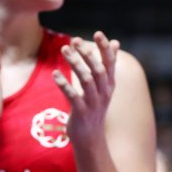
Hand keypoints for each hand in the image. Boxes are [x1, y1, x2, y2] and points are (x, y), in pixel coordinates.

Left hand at [53, 32, 118, 146]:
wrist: (90, 138)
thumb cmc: (94, 107)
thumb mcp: (104, 86)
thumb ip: (108, 64)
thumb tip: (116, 42)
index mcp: (109, 84)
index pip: (110, 62)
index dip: (104, 48)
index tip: (97, 33)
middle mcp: (104, 92)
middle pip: (98, 69)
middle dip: (87, 54)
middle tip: (74, 40)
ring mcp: (94, 103)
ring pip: (86, 80)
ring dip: (75, 64)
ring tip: (63, 50)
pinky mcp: (81, 112)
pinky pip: (73, 96)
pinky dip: (64, 84)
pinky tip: (55, 74)